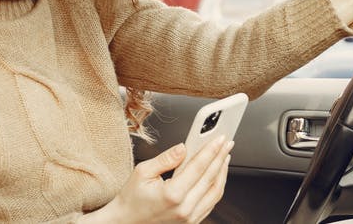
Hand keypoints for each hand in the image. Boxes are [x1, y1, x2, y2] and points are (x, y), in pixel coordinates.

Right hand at [84, 137, 232, 222]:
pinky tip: (216, 175)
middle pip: (211, 178)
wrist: (125, 223)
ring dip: (222, 173)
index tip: (220, 138)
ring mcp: (190, 219)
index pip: (199, 167)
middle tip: (227, 143)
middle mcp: (184, 209)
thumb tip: (183, 147)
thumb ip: (166, 159)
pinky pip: (211, 203)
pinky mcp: (191, 222)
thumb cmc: (131, 199)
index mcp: (172, 195)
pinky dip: (216, 187)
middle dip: (221, 157)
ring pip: (215, 193)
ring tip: (224, 157)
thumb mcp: (143, 172)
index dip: (212, 150)